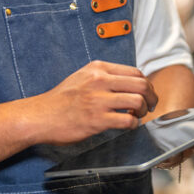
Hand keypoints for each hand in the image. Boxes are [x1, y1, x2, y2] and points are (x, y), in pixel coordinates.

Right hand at [28, 60, 158, 145]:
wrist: (41, 116)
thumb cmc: (61, 99)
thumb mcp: (82, 76)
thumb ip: (104, 76)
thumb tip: (128, 82)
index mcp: (98, 68)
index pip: (135, 71)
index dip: (146, 84)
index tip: (147, 93)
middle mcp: (100, 81)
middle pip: (141, 84)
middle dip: (152, 96)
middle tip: (151, 105)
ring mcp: (98, 100)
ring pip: (137, 101)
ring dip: (143, 110)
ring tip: (139, 115)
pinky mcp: (97, 120)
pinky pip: (127, 120)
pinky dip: (134, 124)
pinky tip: (129, 125)